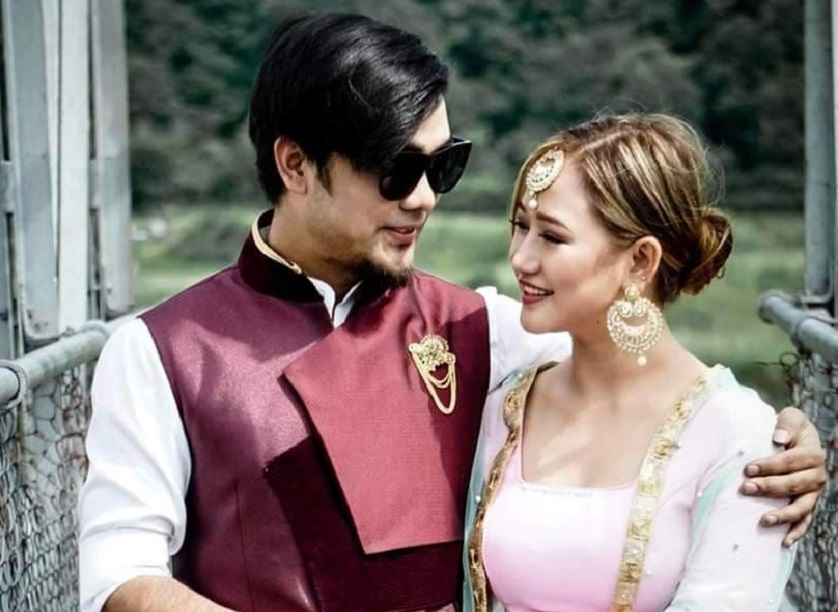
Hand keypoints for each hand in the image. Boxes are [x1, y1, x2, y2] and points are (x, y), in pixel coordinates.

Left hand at [739, 406, 826, 546]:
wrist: (800, 438)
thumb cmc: (789, 427)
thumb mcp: (791, 417)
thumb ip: (786, 424)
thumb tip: (777, 438)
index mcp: (813, 454)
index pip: (789, 462)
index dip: (769, 466)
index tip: (748, 469)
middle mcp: (817, 476)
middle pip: (793, 485)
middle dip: (769, 488)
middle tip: (745, 488)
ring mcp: (814, 493)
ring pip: (801, 507)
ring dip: (783, 515)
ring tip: (763, 520)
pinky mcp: (809, 504)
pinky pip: (805, 521)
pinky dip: (796, 532)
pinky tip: (783, 542)